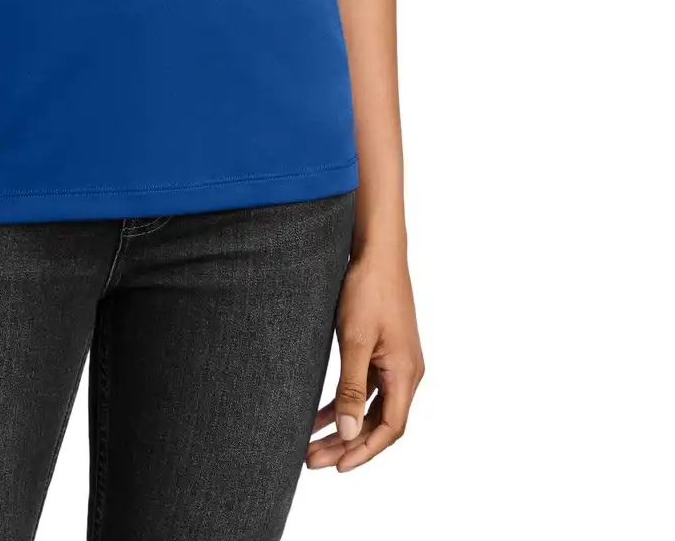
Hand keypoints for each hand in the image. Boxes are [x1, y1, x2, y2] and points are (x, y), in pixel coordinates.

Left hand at [306, 243, 424, 471]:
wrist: (377, 250)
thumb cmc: (368, 289)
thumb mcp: (355, 340)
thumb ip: (352, 387)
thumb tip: (349, 433)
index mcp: (405, 374)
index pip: (389, 429)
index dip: (364, 452)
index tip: (336, 467)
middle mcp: (406, 373)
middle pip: (378, 423)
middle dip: (347, 445)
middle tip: (312, 460)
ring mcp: (395, 362)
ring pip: (369, 407)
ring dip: (343, 426)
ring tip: (310, 443)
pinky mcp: (383, 351)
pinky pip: (365, 387)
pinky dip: (344, 402)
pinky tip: (318, 414)